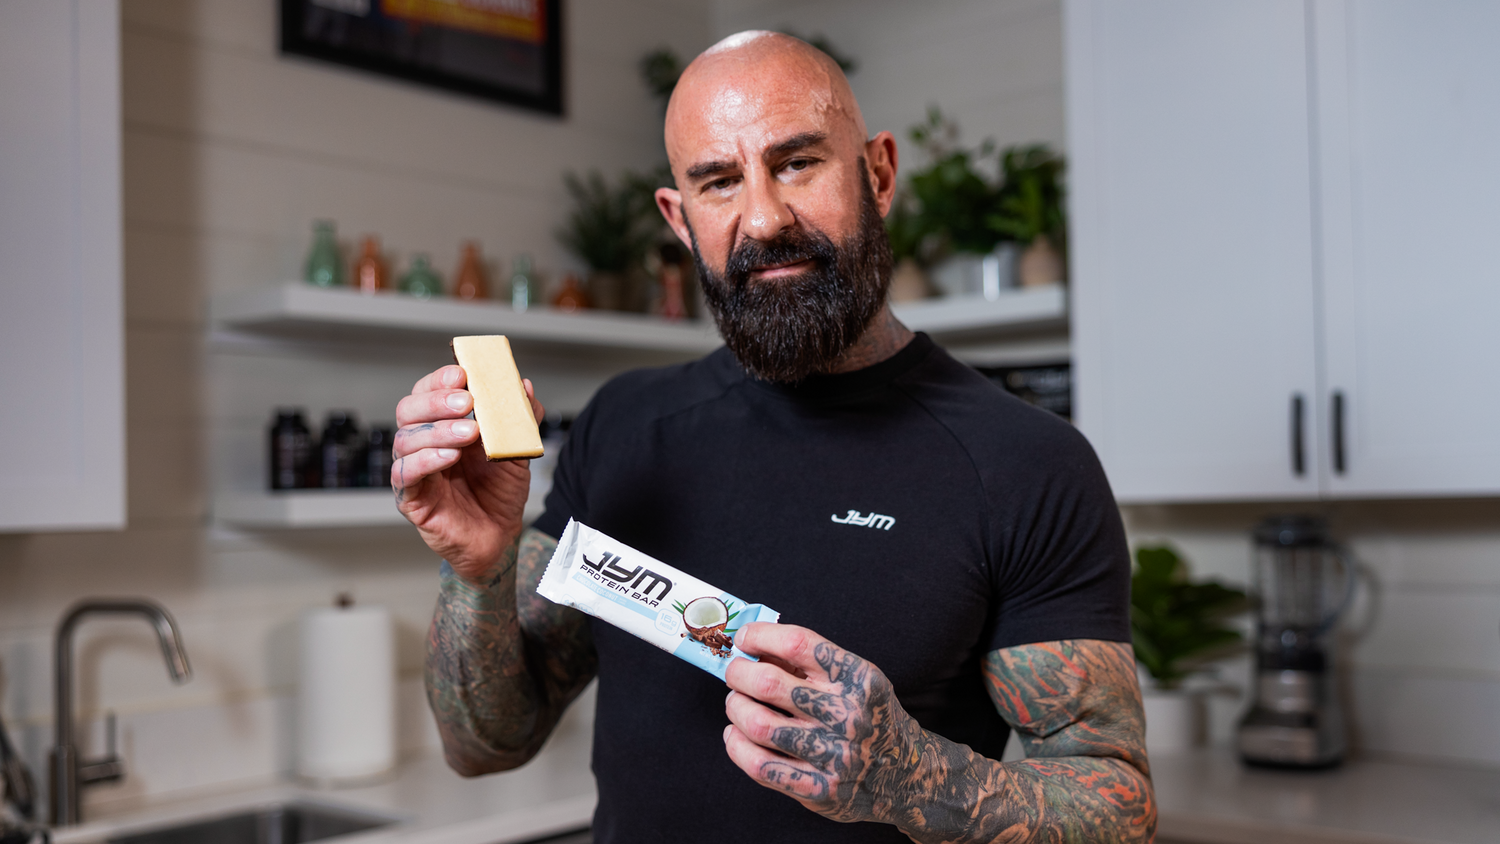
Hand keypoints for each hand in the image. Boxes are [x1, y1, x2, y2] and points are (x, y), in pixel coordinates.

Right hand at [393, 364, 543, 583]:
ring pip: (406, 440)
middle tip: (467, 402)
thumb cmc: (500, 491)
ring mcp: (413, 470)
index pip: (427, 392)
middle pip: (408, 410)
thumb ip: (520, 418)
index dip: (440, 380)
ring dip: (437, 430)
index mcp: (442, 424)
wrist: (500, 535)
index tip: (462, 374)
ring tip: (470, 433)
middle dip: (436, 401)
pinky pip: (405, 475)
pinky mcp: (411, 499)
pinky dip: (426, 461)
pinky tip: (450, 456)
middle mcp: (422, 443)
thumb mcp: (517, 448)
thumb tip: (523, 385)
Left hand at [723, 623, 925, 827]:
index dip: (761, 636)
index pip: (798, 643)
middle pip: (769, 683)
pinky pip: (761, 766)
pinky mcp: (819, 788)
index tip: (744, 639)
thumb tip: (755, 646)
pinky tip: (735, 735)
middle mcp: (846, 713)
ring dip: (736, 708)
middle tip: (734, 673)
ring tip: (736, 703)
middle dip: (739, 673)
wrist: (905, 773)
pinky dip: (736, 747)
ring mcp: (833, 754)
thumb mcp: (858, 680)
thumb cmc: (869, 716)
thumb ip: (813, 664)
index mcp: (857, 677)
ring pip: (759, 724)